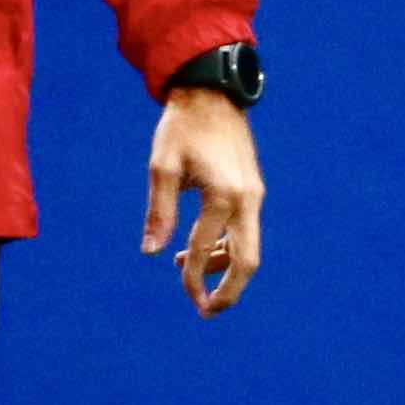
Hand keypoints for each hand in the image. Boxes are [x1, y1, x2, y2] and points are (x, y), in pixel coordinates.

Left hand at [143, 88, 263, 316]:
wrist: (212, 92)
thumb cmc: (182, 127)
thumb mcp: (163, 167)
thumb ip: (159, 211)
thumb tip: (150, 252)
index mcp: (223, 195)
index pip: (205, 249)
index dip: (191, 278)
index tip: (181, 292)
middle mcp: (246, 199)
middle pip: (247, 262)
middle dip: (229, 292)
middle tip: (206, 312)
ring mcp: (254, 195)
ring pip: (248, 248)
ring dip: (223, 270)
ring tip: (190, 277)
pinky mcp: (252, 191)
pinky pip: (245, 231)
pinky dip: (226, 248)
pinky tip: (197, 250)